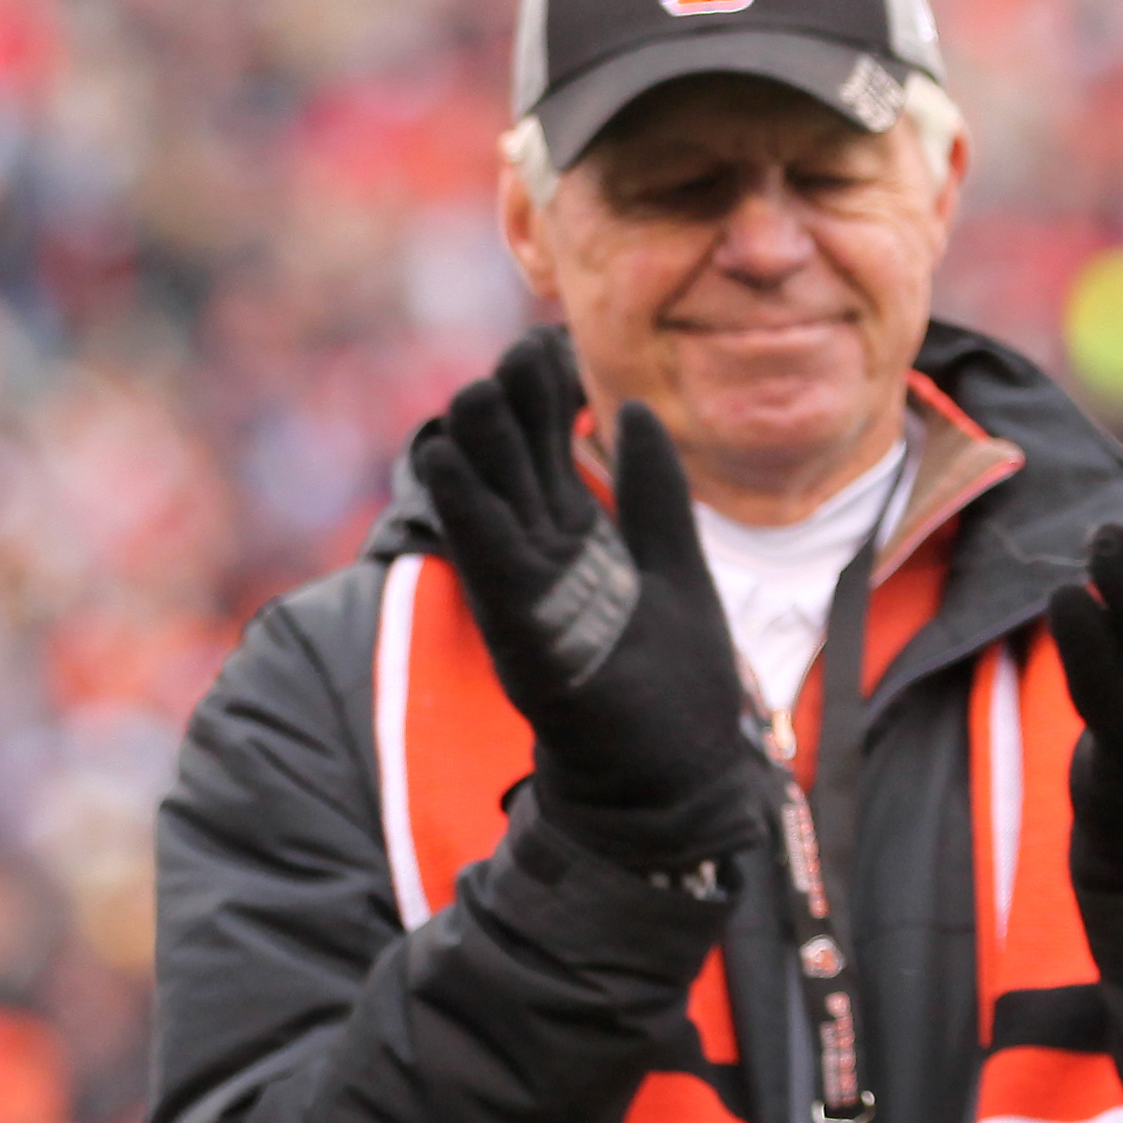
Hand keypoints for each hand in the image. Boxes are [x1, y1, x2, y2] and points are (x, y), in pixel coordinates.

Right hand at [409, 332, 759, 876]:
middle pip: (517, 472)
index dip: (544, 403)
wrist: (672, 778)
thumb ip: (652, 493)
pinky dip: (469, 512)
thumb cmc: (670, 682)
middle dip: (511, 412)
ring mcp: (529, 600)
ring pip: (493, 509)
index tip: (542, 343)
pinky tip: (448, 463)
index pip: (549, 458)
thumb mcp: (674, 563)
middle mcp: (542, 567)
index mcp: (578, 547)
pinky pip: (490, 562)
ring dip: (479, 451)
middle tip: (514, 349)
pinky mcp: (527, 634)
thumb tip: (632, 410)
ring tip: (471, 390)